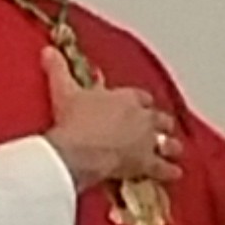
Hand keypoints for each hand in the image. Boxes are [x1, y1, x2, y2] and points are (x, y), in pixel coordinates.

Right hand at [48, 64, 175, 190]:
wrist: (80, 149)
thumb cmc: (75, 120)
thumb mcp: (64, 90)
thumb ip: (59, 69)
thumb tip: (49, 51)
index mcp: (126, 98)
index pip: (140, 97)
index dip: (141, 101)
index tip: (140, 103)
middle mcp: (142, 117)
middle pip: (159, 118)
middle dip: (160, 122)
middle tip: (161, 126)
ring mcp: (146, 141)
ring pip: (167, 142)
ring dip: (170, 145)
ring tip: (174, 148)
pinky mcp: (145, 163)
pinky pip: (163, 168)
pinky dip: (169, 170)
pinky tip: (176, 173)